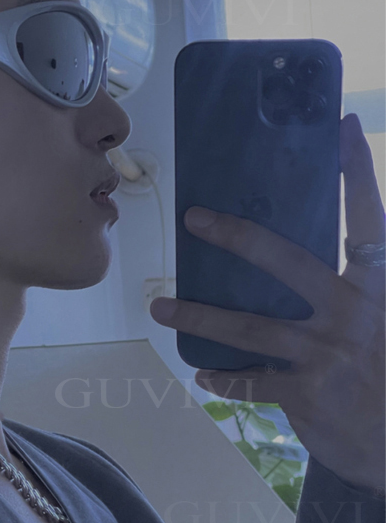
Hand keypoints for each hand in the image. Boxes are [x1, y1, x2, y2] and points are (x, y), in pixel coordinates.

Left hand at [150, 114, 384, 491]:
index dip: (358, 174)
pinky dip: (225, 380)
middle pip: (287, 261)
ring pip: (249, 327)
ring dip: (199, 317)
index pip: (369, 221)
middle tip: (193, 218)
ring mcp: (327, 354)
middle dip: (237, 236)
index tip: (343, 128)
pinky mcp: (307, 393)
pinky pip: (251, 381)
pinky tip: (203, 376)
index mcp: (380, 288)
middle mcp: (354, 312)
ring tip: (159, 308)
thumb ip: (361, 286)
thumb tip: (324, 260)